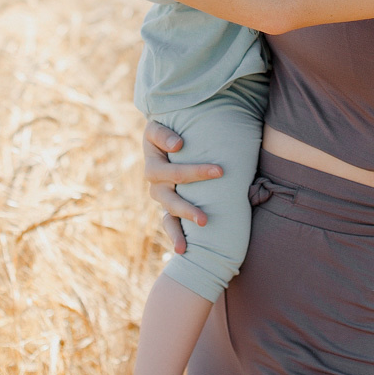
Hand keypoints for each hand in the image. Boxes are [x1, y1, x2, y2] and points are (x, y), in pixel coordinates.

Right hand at [143, 120, 222, 253]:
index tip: (181, 145)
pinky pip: (169, 224)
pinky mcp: (168, 209)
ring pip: (169, 207)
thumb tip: (178, 146)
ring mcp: (162, 195)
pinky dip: (175, 236)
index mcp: (154, 154)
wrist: (170, 147)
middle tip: (219, 172)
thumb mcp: (164, 125)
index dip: (169, 143)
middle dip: (194, 176)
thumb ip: (166, 132)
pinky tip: (183, 249)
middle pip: (170, 180)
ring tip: (204, 221)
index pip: (160, 145)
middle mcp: (155, 178)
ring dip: (186, 213)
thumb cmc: (174, 133)